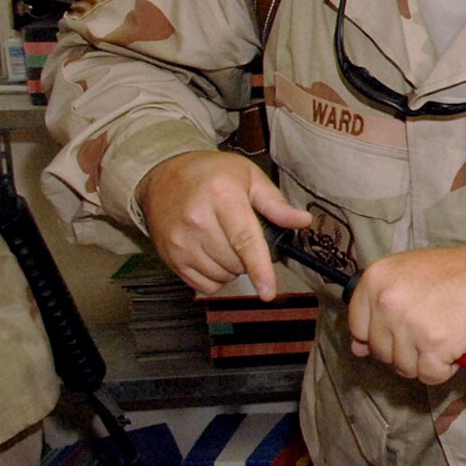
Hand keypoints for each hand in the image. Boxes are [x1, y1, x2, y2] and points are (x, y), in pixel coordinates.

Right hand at [137, 150, 310, 298]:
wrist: (163, 176)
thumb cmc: (209, 174)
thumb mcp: (248, 177)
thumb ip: (276, 203)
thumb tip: (302, 221)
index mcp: (222, 196)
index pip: (244, 239)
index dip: (259, 268)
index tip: (268, 291)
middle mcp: (197, 220)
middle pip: (236, 262)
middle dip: (249, 257)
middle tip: (241, 235)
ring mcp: (180, 241)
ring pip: (222, 276)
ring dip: (232, 268)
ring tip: (224, 241)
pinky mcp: (169, 256)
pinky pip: (203, 285)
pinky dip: (215, 277)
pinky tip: (211, 254)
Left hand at [346, 244, 465, 385]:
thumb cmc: (453, 274)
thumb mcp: (407, 274)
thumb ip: (378, 305)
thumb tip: (358, 347)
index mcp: (376, 280)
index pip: (357, 326)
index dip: (376, 335)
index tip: (395, 334)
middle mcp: (387, 301)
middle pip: (381, 351)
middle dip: (405, 350)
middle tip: (428, 332)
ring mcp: (410, 325)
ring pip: (404, 367)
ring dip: (425, 361)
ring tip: (443, 337)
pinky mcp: (434, 345)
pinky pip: (429, 375)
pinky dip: (443, 369)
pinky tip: (454, 349)